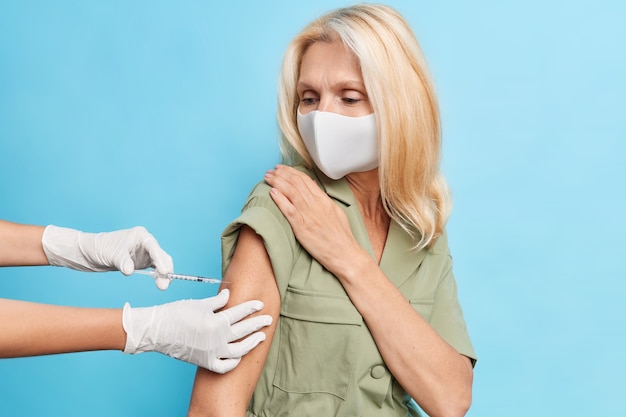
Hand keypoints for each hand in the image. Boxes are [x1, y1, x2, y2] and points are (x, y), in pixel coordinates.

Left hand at [42, 225, 173, 289]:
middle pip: (160, 255)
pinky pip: (154, 269)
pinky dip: (157, 275)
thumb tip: (130, 271)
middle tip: (164, 284)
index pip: (154, 247)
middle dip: (164, 269)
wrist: (91, 253)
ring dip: (162, 274)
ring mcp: (145, 253)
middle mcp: (145, 243)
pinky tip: (159, 283)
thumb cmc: (100, 248)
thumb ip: (122, 261)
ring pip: (160, 262)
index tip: (164, 271)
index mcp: (140, 236)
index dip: (160, 259)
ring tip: (162, 286)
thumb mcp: (111, 254)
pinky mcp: (142, 262)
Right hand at [122, 289, 271, 372]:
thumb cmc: (176, 314)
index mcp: (217, 321)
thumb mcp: (199, 304)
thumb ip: (218, 301)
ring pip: (239, 350)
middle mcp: (217, 338)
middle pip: (244, 330)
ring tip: (260, 337)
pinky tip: (239, 356)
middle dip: (258, 324)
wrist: (157, 331)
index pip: (240, 313)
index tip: (261, 304)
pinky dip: (234, 362)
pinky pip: (224, 366)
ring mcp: (212, 352)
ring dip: (252, 343)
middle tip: (269, 320)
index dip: (252, 307)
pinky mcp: (205, 362)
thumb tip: (229, 294)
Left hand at [264, 165, 360, 271]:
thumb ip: (324, 202)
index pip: (306, 180)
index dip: (292, 172)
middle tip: (271, 170)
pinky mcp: (302, 227)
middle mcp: (316, 204)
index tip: (282, 169)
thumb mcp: (336, 213)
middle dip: (282, 174)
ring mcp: (308, 214)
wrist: (344, 253)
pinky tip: (271, 192)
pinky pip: (288, 209)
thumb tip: (315, 193)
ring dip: (277, 182)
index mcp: (324, 200)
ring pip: (290, 191)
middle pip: (296, 182)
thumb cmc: (341, 237)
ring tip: (267, 178)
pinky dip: (279, 199)